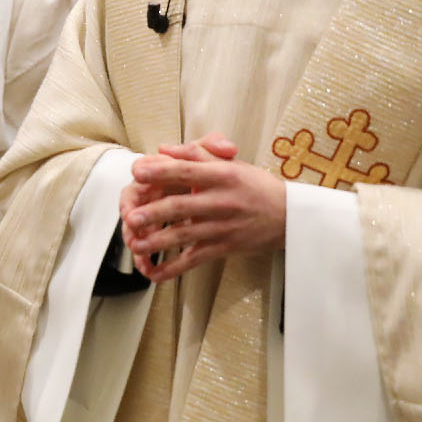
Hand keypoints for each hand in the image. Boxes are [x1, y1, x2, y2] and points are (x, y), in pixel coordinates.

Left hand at [118, 133, 286, 281]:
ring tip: (136, 244)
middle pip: (183, 206)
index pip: (188, 172)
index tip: (138, 171)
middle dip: (155, 212)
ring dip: (158, 242)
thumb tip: (163, 149)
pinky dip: (173, 268)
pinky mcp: (224, 248)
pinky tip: (154, 272)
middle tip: (131, 216)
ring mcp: (223, 227)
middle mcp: (222, 201)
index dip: (162, 171)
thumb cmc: (256, 186)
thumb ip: (196, 155)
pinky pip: (195, 260)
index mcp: (223, 175)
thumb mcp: (230, 164)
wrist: (290, 216)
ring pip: (185, 235)